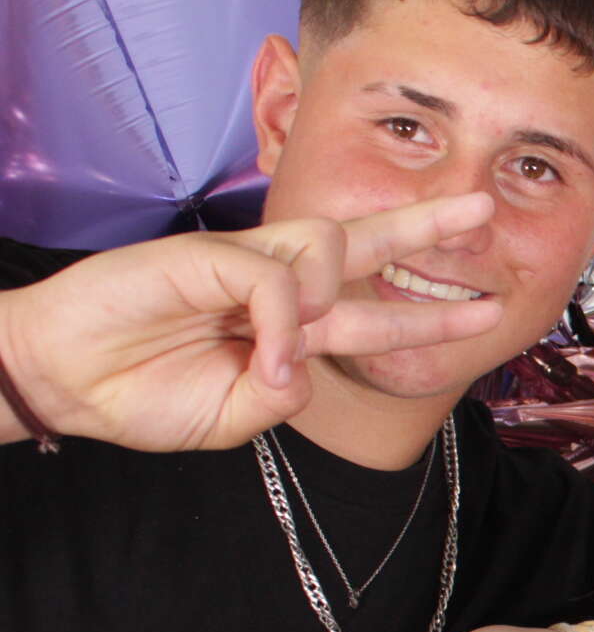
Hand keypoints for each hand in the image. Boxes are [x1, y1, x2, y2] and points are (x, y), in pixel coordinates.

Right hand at [0, 196, 505, 451]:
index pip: (375, 310)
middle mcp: (277, 284)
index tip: (488, 309)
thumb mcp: (234, 418)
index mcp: (293, 325)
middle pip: (365, 242)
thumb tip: (301, 365)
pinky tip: (258, 352)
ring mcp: (241, 263)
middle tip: (482, 212)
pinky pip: (271, 277)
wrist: (67, 381)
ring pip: (325, 250)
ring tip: (276, 355)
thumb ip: (282, 396)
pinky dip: (278, 318)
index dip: (431, 313)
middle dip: (426, 227)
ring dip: (326, 304)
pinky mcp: (205, 255)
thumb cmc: (143, 394)